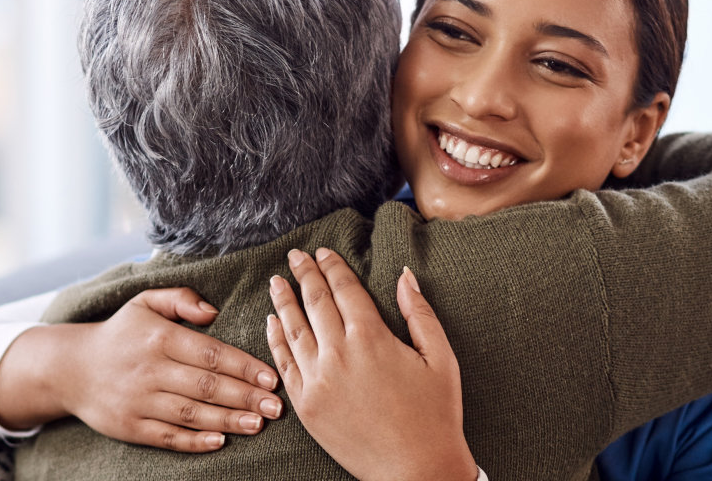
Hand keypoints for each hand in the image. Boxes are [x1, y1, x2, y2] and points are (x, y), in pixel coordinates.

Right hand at [0, 287, 283, 451]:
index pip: (210, 353)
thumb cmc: (120, 333)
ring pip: (190, 414)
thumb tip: (213, 310)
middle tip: (276, 408)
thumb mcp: (145, 302)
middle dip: (245, 398)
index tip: (271, 378)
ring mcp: (138, 401)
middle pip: (206, 386)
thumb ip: (181, 298)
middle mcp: (149, 369)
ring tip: (257, 424)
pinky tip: (219, 442)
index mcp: (158, 337)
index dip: (244, 367)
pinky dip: (194, 442)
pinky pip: (166, 437)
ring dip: (227, 421)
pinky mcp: (129, 426)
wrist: (69, 368)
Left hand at [265, 248, 476, 480]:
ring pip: (293, 329)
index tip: (323, 252)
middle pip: (315, 302)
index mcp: (372, 337)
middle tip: (295, 256)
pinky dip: (275, 340)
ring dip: (283, 301)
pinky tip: (271, 323)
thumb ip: (419, 313)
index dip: (333, 267)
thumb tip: (404, 275)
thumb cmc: (436, 414)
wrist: (416, 470)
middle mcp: (339, 354)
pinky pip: (284, 365)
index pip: (344, 289)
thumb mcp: (440, 357)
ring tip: (277, 281)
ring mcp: (318, 381)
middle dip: (305, 274)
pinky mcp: (306, 406)